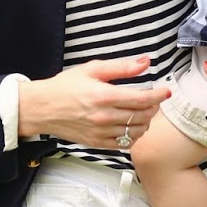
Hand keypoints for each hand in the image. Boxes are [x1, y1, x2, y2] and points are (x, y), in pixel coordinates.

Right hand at [17, 56, 169, 146]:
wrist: (41, 108)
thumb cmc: (65, 87)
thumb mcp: (92, 70)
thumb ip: (121, 67)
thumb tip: (146, 62)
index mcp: (103, 96)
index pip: (141, 99)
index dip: (158, 95)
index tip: (166, 91)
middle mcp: (104, 117)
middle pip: (142, 116)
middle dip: (153, 107)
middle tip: (152, 99)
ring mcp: (101, 133)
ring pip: (136, 132)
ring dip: (145, 122)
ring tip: (142, 112)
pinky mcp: (97, 144)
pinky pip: (125, 144)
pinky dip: (133, 136)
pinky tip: (131, 126)